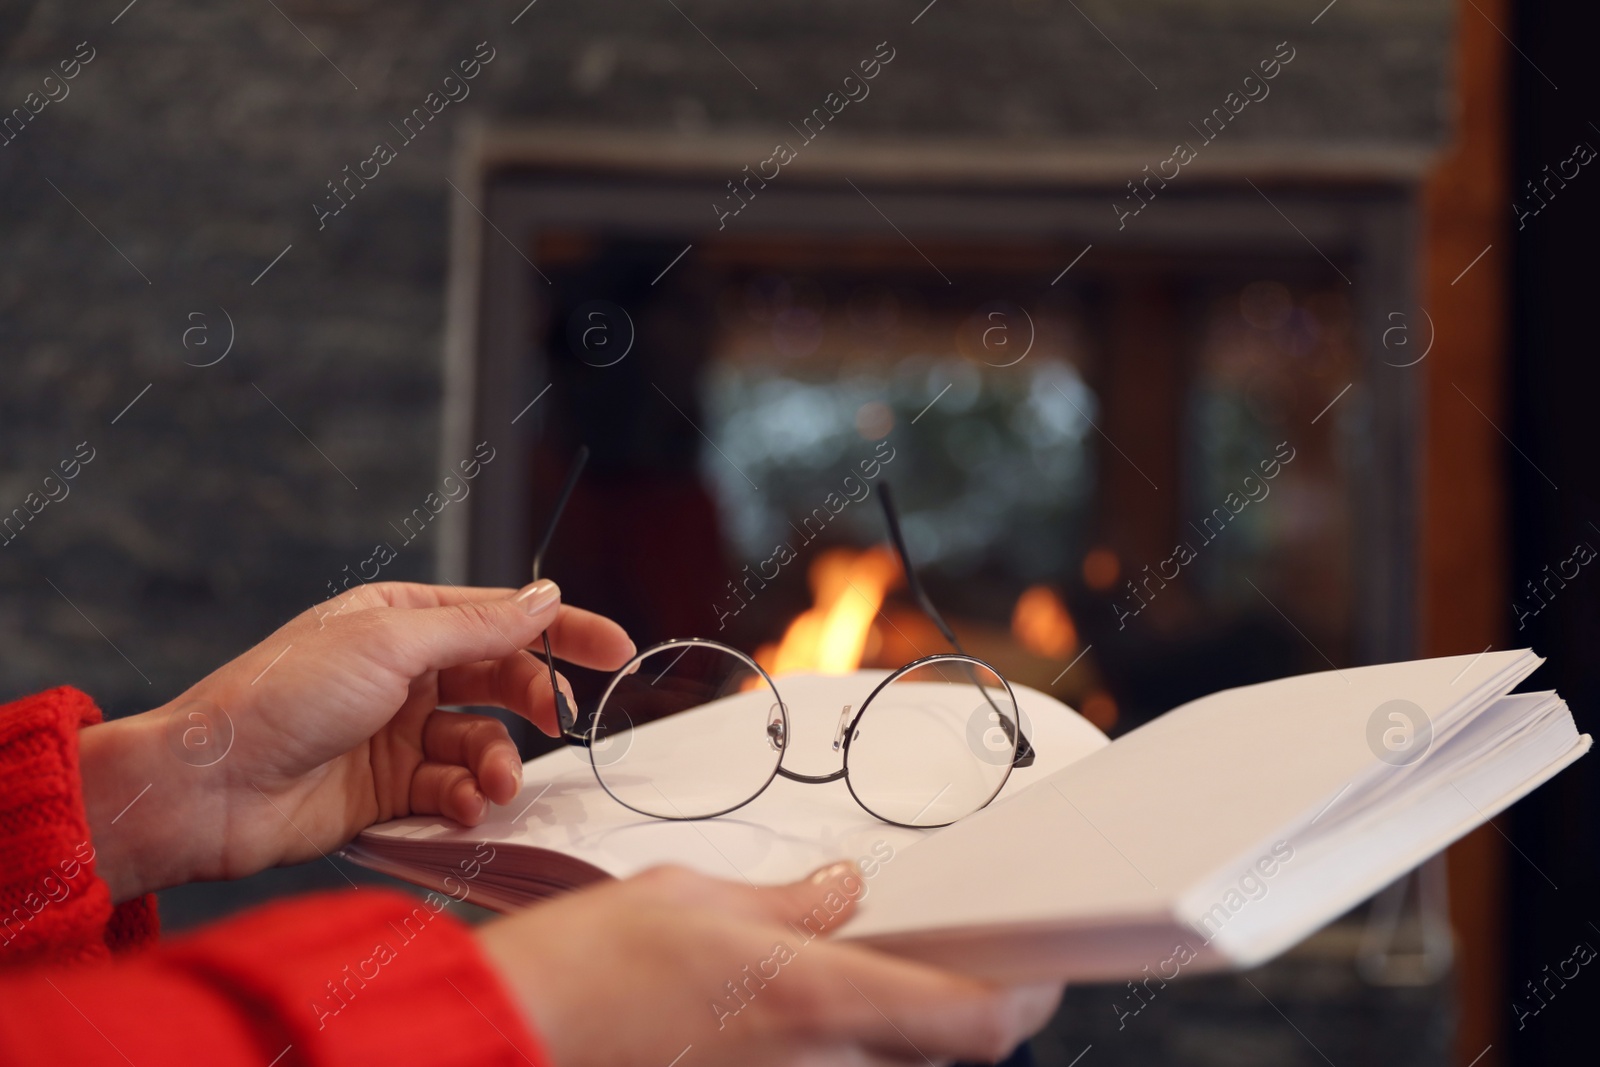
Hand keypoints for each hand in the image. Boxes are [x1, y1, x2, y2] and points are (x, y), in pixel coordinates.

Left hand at [79, 581, 633, 901]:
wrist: (210, 790)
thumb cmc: (282, 699)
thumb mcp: (390, 645)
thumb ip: (478, 627)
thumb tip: (545, 598)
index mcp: (401, 621)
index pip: (501, 618)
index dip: (563, 630)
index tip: (615, 649)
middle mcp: (403, 673)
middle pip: (499, 680)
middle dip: (533, 702)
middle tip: (561, 724)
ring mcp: (397, 733)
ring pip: (481, 742)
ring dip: (497, 763)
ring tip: (492, 785)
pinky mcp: (388, 791)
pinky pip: (452, 790)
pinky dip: (465, 799)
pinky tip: (461, 808)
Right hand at [475, 862, 1062, 1066]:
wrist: (506, 1036)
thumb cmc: (584, 969)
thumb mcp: (694, 899)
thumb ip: (787, 903)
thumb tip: (839, 895)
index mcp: (812, 997)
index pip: (971, 1022)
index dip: (1022, 997)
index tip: (1033, 966)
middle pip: (936, 1049)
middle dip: (949, 999)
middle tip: (932, 947)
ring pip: (881, 1064)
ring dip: (887, 1021)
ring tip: (842, 969)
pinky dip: (834, 1044)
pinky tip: (786, 1007)